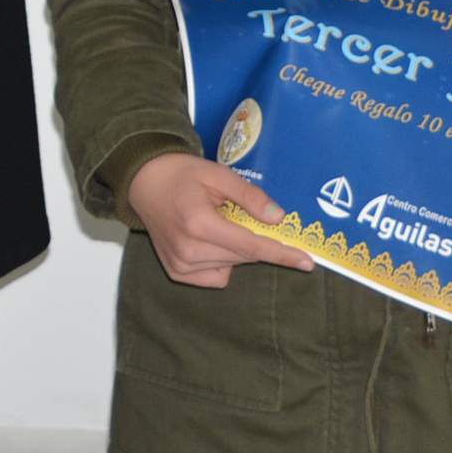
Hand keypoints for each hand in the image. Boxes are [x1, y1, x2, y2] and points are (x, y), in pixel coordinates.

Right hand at [125, 152, 315, 287]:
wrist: (144, 182)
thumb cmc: (181, 174)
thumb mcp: (218, 174)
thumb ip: (249, 196)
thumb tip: (278, 218)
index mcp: (199, 223)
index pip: (251, 246)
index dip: (281, 254)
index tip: (307, 262)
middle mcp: (188, 249)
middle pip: (243, 256)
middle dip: (253, 240)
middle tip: (236, 215)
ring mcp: (180, 265)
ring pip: (231, 267)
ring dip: (235, 250)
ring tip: (215, 224)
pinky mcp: (176, 273)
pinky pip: (216, 277)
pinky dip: (221, 263)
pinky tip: (208, 242)